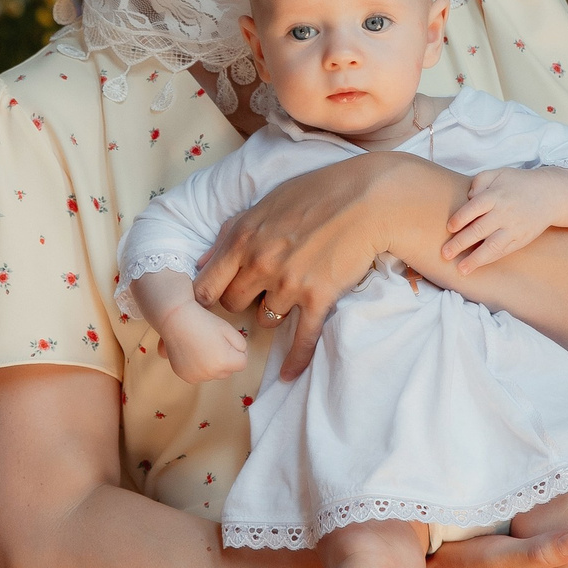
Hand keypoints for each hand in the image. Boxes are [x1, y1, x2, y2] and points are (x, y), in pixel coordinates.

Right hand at [156, 302, 249, 383]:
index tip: (230, 341)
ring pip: (213, 374)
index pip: (242, 364)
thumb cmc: (204, 321)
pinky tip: (193, 352)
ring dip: (213, 365)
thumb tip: (241, 355)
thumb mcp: (229, 329)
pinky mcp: (186, 376)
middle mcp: (210, 373)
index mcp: (224, 362)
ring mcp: (196, 376)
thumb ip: (241, 345)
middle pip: (228, 371)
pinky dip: (199, 367)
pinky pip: (200, 375)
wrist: (176, 319)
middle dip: (226, 360)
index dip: (240, 352)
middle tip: (215, 342)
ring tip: (202, 346)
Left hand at [193, 152, 461, 379]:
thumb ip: (231, 232)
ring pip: (265, 319)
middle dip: (241, 302)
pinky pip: (301, 339)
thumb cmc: (317, 193)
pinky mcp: (318, 298)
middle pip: (233, 305)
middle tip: (256, 293)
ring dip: (272, 313)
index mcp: (242, 238)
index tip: (215, 298)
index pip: (206, 286)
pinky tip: (289, 374)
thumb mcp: (265, 203)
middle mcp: (259, 264)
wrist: (366, 199)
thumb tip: (201, 262)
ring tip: (287, 299)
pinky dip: (295, 359)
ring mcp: (288, 284)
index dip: (208, 295)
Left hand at [442, 167, 567, 274]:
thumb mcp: (498, 173)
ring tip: (461, 269)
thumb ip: (479, 182)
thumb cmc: (518, 183)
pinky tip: (477, 265)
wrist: (549, 195)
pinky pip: (503, 251)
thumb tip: (467, 198)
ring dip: (475, 259)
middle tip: (445, 253)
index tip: (449, 228)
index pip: (473, 209)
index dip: (460, 219)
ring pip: (492, 246)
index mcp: (496, 196)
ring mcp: (513, 228)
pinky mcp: (520, 239)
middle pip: (479, 230)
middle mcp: (504, 213)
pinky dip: (489, 260)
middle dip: (460, 243)